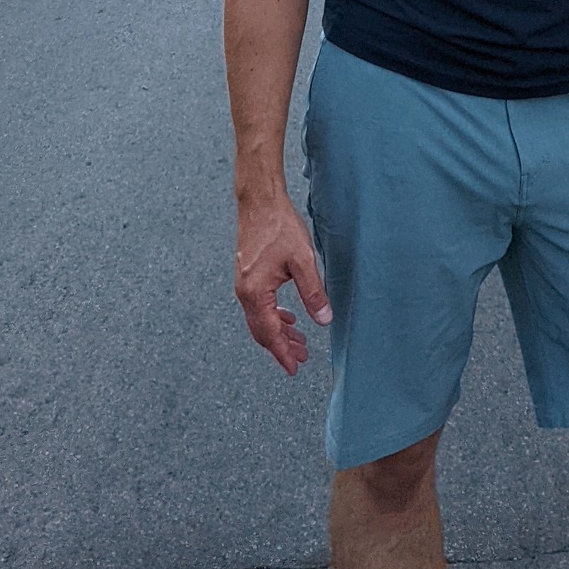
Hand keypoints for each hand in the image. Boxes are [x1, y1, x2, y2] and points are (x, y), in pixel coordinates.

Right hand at [234, 191, 331, 374]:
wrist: (260, 201)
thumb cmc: (279, 226)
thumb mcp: (303, 260)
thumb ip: (313, 293)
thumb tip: (324, 320)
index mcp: (255, 292)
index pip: (269, 333)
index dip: (283, 353)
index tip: (295, 368)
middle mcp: (244, 292)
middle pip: (261, 330)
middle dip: (282, 346)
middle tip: (302, 358)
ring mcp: (244, 283)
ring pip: (260, 318)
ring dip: (279, 331)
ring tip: (299, 340)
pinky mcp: (248, 275)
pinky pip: (259, 305)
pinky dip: (273, 316)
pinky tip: (288, 316)